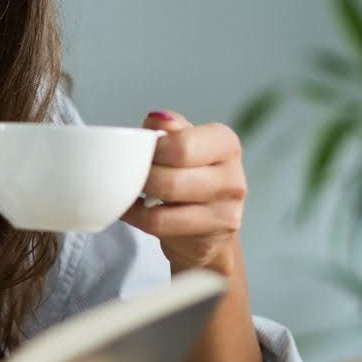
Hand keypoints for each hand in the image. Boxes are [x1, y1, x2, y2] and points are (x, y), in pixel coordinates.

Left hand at [120, 110, 245, 273]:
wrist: (210, 226)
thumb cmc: (193, 175)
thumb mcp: (186, 144)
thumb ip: (171, 129)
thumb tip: (156, 119)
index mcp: (226, 145)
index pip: (181, 147)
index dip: (153, 151)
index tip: (142, 152)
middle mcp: (233, 180)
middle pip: (170, 181)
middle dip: (141, 178)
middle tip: (129, 174)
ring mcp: (225, 214)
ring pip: (161, 210)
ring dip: (136, 200)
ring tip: (129, 191)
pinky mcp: (208, 242)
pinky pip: (159, 228)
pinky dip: (137, 217)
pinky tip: (133, 209)